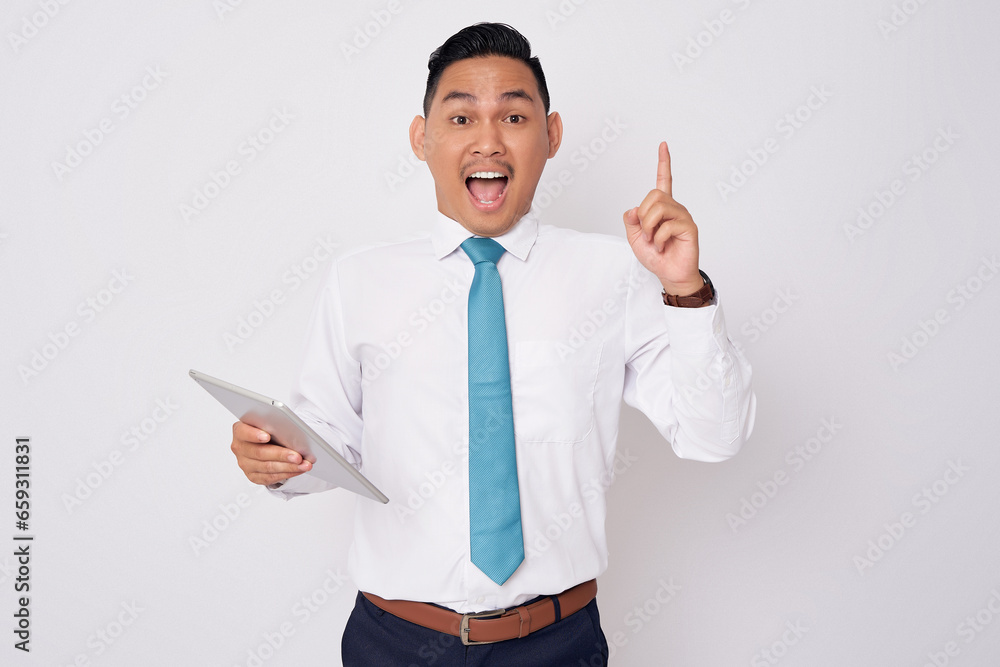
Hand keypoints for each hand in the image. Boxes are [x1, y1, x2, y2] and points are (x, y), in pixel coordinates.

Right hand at [231, 421, 311, 485]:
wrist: (264, 442)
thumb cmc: (267, 429)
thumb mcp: (268, 423)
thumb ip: (273, 424)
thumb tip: (290, 430)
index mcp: (240, 431)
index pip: (243, 432)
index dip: (254, 435)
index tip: (267, 436)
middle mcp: (240, 448)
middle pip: (260, 453)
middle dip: (281, 455)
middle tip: (298, 456)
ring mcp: (245, 464)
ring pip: (268, 468)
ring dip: (289, 467)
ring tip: (304, 465)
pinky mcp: (253, 476)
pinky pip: (271, 477)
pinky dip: (287, 473)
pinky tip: (298, 470)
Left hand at [623, 141, 701, 294]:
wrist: (669, 273)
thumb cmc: (656, 256)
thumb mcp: (634, 238)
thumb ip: (630, 222)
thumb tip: (633, 209)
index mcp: (662, 207)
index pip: (664, 180)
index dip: (663, 162)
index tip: (663, 145)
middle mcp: (675, 207)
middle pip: (653, 195)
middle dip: (643, 216)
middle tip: (645, 234)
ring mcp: (683, 216)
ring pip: (659, 207)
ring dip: (649, 228)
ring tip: (654, 241)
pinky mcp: (689, 227)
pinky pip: (667, 225)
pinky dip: (658, 239)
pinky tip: (662, 246)